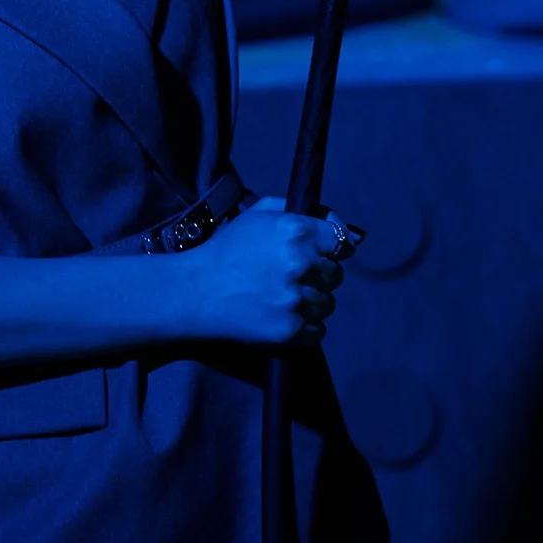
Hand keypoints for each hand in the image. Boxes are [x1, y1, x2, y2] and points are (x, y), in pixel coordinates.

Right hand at [172, 203, 362, 349]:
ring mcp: (296, 299)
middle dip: (317, 276)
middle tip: (288, 277)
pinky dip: (305, 326)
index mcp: (296, 231)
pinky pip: (318, 330)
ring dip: (311, 302)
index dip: (332, 251)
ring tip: (281, 298)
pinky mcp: (290, 329)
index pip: (342, 243)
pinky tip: (281, 316)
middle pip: (335, 275)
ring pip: (328, 304)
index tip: (320, 256)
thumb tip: (348, 230)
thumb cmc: (226, 250)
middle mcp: (301, 263)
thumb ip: (304, 211)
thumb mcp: (259, 215)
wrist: (194, 291)